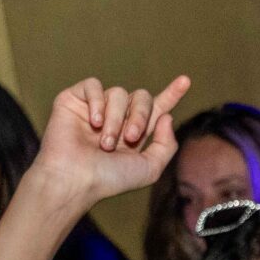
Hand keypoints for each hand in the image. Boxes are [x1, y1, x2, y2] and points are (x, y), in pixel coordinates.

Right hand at [29, 76, 191, 206]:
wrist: (75, 178)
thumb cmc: (109, 179)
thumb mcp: (149, 168)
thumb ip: (166, 144)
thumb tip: (167, 116)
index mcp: (135, 133)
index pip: (156, 108)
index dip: (171, 94)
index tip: (185, 81)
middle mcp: (117, 118)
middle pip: (141, 97)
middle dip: (141, 115)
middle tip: (131, 137)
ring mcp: (95, 108)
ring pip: (118, 93)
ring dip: (116, 119)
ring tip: (104, 143)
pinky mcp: (74, 100)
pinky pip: (93, 85)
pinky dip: (97, 102)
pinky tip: (93, 122)